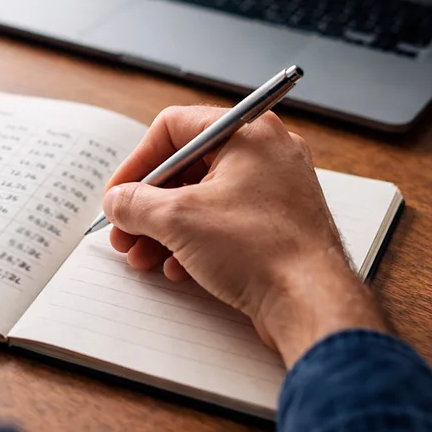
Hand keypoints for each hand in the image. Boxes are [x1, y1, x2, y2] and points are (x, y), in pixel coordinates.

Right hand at [102, 106, 387, 366]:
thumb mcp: (178, 220)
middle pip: (187, 168)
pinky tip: (177, 269)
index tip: (119, 194)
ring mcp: (276, 191)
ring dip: (166, 228)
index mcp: (247, 133)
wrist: (312, 303)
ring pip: (204, 200)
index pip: (174, 128)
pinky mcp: (279, 226)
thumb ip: (136, 204)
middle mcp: (266, 154)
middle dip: (148, 205)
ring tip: (142, 258)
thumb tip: (118, 201)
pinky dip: (196, 242)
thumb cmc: (261, 250)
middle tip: (124, 231)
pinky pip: (226, 223)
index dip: (138, 162)